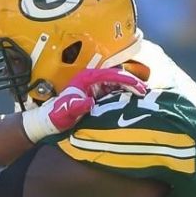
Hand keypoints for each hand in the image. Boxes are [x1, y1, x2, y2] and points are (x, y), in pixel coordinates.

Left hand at [22, 68, 147, 142]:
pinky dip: (123, 94)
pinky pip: (113, 90)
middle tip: (145, 92)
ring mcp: (94, 85)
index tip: (139, 87)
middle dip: (131, 83)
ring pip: (116, 83)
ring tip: (143, 96)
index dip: (126, 80)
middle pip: (116, 77)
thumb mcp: (67, 112)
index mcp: (86, 79)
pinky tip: (132, 101)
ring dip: (129, 88)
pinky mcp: (96, 93)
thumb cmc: (57, 116)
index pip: (110, 75)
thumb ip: (77, 106)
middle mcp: (91, 79)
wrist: (50, 121)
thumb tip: (90, 102)